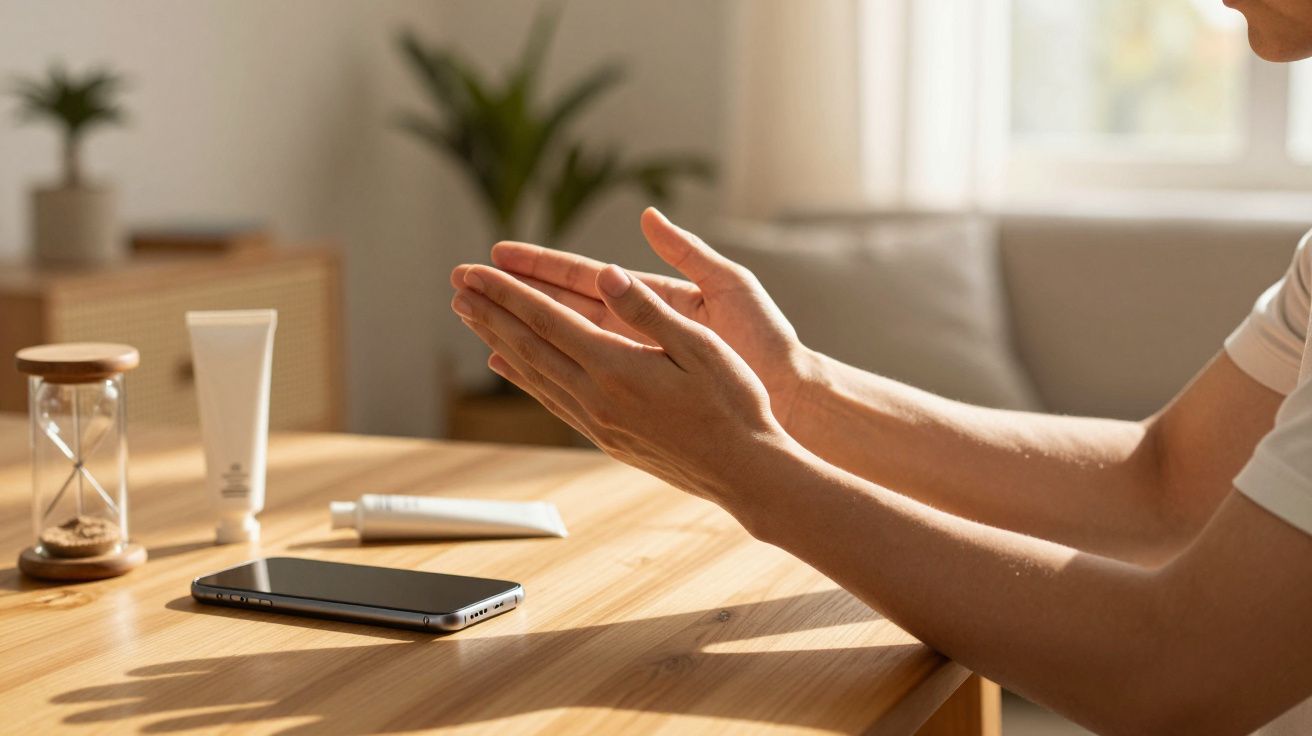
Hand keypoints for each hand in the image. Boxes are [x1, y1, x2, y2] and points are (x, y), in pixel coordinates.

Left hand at [451, 208, 814, 427]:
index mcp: (616, 368)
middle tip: (456, 284)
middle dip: (490, 310)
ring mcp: (598, 422)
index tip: (474, 270)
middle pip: (528, 345)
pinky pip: (551, 399)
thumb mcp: (700, 347)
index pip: (546, 320)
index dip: (507, 292)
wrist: (745, 473)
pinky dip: (524, 376)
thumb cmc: (734, 404)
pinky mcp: (606, 439)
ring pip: (534, 373)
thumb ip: (647, 311)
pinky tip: (510, 365)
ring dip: (499, 339)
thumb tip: (606, 274)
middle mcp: (597, 398)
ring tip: (471, 316)